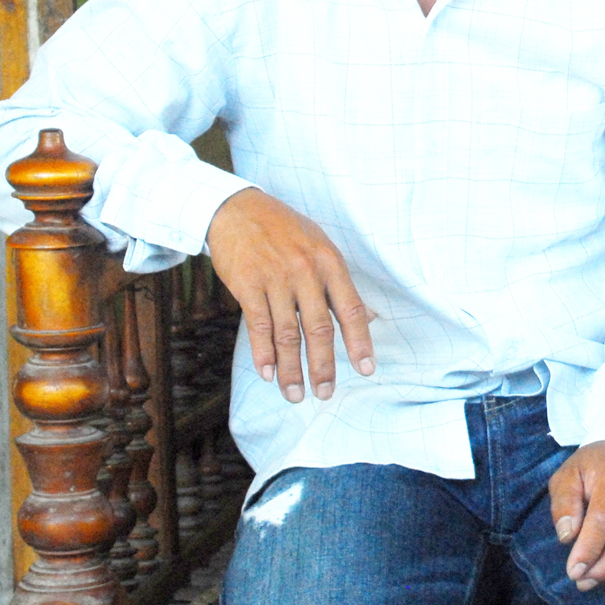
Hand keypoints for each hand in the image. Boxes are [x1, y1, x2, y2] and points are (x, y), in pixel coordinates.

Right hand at [205, 187, 375, 401]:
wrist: (238, 210)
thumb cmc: (284, 230)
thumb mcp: (320, 247)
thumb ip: (339, 284)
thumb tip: (366, 316)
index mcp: (330, 263)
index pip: (350, 309)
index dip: (359, 342)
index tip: (366, 369)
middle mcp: (306, 272)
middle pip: (318, 328)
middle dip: (323, 366)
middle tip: (326, 393)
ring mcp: (276, 279)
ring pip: (287, 334)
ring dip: (292, 370)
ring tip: (295, 395)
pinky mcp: (247, 285)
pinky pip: (258, 327)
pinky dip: (263, 355)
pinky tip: (268, 374)